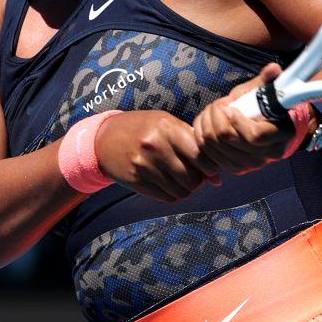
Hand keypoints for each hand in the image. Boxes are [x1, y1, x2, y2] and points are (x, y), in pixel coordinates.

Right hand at [95, 110, 220, 203]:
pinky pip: (166, 197)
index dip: (210, 167)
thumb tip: (218, 177)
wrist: (104, 138)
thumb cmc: (142, 128)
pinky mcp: (135, 180)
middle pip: (192, 177)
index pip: (200, 155)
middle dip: (198, 182)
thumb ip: (192, 144)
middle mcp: (155, 146)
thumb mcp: (165, 124)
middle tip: (196, 178)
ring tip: (182, 182)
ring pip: (181, 191)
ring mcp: (143, 164)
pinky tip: (168, 185)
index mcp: (166, 128)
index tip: (210, 169)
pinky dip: (172, 195)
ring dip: (186, 190)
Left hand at [192, 63, 304, 175]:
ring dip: (207, 122)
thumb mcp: (263, 90)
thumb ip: (268, 80)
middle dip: (216, 116)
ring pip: (213, 144)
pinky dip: (200, 134)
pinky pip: (207, 152)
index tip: (229, 106)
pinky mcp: (233, 168)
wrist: (257, 124)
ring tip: (212, 111)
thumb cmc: (261, 105)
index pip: (254, 136)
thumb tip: (274, 68)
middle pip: (228, 138)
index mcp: (281, 136)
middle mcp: (266, 156)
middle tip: (218, 104)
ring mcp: (249, 165)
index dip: (237, 120)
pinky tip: (205, 122)